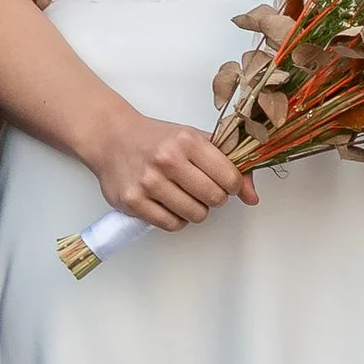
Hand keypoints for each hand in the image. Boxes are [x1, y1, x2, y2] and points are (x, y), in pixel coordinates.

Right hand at [90, 104, 255, 231]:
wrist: (112, 138)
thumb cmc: (157, 139)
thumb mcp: (194, 140)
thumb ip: (228, 164)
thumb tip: (252, 196)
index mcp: (187, 141)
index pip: (229, 178)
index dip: (232, 185)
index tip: (224, 183)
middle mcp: (167, 160)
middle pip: (214, 199)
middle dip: (214, 198)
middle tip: (202, 189)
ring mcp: (148, 182)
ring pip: (194, 215)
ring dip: (195, 210)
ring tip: (183, 195)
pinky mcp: (133, 202)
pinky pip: (171, 225)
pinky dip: (175, 218)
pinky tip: (168, 203)